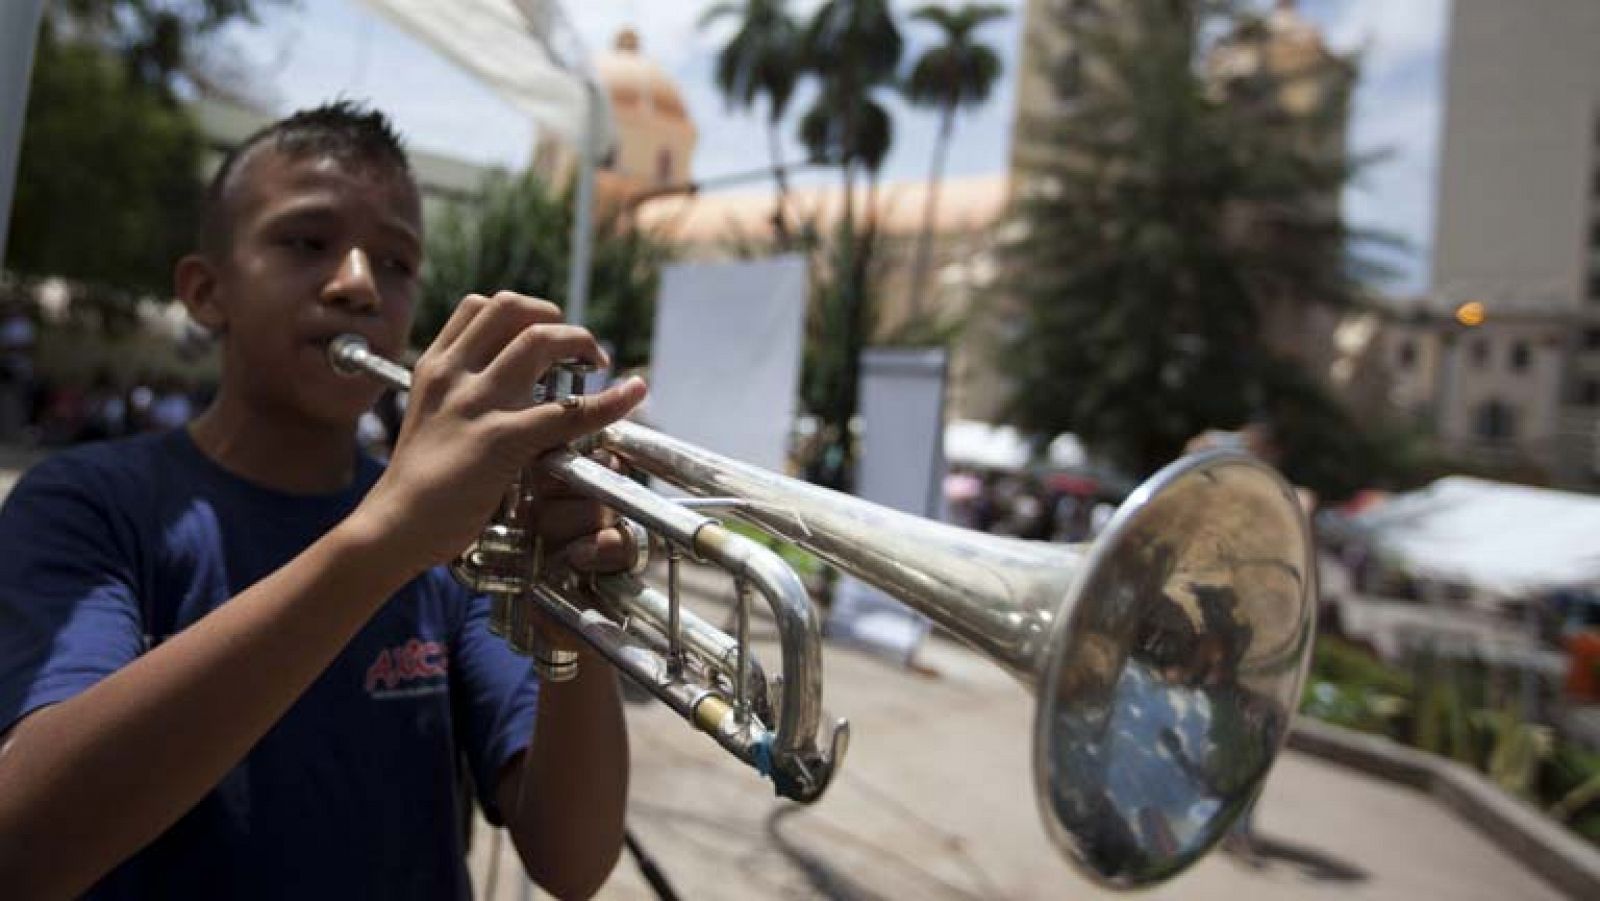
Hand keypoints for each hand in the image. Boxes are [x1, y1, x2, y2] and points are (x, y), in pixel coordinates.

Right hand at [351, 292, 646, 573]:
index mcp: (435, 367)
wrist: (393, 526)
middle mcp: (455, 375)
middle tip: (578, 346)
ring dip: (580, 342)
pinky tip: (632, 394)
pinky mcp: (502, 441)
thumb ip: (458, 395)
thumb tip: (498, 388)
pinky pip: (567, 411)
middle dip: (555, 317)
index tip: (544, 330)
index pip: (480, 307)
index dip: (522, 311)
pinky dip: (609, 401)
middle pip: (512, 310)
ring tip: (599, 364)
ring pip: (540, 342)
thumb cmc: (415, 483)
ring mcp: (478, 404)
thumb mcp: (428, 418)